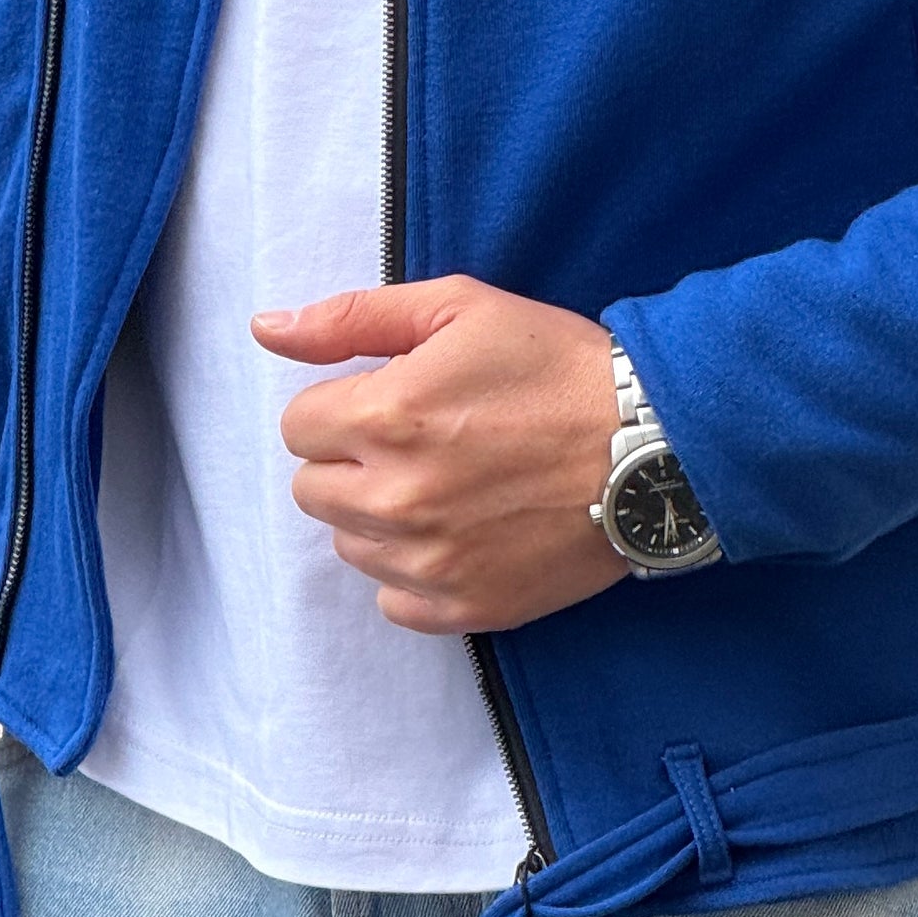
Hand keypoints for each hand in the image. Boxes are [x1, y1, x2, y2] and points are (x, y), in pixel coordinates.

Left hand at [254, 275, 628, 633]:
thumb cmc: (556, 365)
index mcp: (387, 416)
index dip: (342, 404)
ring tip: (450, 481)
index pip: (298, 425)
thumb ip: (352, 318)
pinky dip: (414, 570)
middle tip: (422, 439)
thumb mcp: (459, 310)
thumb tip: (266, 329)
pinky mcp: (464, 606)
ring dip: (380, 514)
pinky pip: (393, 601)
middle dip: (352, 459)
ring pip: (349, 545)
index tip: (393, 399)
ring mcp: (429, 561)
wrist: (651, 443)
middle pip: (313, 489)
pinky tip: (462, 530)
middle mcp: (396, 496)